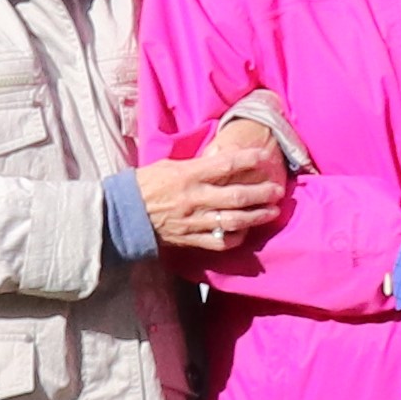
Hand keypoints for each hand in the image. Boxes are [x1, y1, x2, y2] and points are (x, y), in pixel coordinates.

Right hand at [139, 119, 290, 257]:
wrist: (122, 213)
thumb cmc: (146, 184)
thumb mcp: (170, 165)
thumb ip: (197, 164)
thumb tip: (222, 157)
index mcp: (188, 175)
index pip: (225, 165)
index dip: (248, 160)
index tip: (265, 157)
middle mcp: (194, 198)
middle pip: (237, 196)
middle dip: (262, 193)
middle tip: (278, 190)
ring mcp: (193, 221)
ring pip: (233, 220)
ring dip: (257, 216)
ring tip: (272, 212)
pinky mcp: (189, 239)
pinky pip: (219, 242)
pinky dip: (236, 238)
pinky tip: (247, 232)